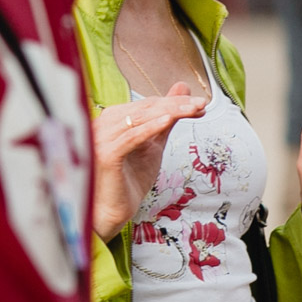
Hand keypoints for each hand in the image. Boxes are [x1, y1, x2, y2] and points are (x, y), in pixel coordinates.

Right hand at [92, 84, 204, 240]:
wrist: (111, 214)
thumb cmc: (128, 181)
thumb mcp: (153, 145)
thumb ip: (166, 118)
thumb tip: (182, 88)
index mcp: (111, 120)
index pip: (146, 105)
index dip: (174, 102)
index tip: (200, 104)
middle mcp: (101, 124)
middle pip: (144, 108)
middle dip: (175, 105)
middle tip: (201, 104)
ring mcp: (99, 138)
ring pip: (139, 119)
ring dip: (169, 112)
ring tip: (193, 110)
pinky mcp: (104, 154)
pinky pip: (130, 137)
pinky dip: (150, 127)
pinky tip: (168, 121)